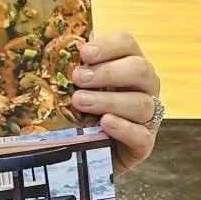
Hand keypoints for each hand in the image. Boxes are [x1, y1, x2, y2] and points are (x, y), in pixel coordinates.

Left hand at [71, 31, 162, 175]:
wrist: (84, 155)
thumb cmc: (79, 114)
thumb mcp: (74, 89)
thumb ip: (71, 71)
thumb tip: (52, 54)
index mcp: (128, 65)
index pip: (127, 44)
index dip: (108, 46)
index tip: (84, 53)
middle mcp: (144, 87)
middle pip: (140, 70)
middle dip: (108, 72)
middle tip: (78, 78)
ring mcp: (148, 116)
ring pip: (141, 103)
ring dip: (109, 100)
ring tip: (80, 102)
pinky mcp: (144, 144)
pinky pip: (141, 135)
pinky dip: (124, 128)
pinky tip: (105, 123)